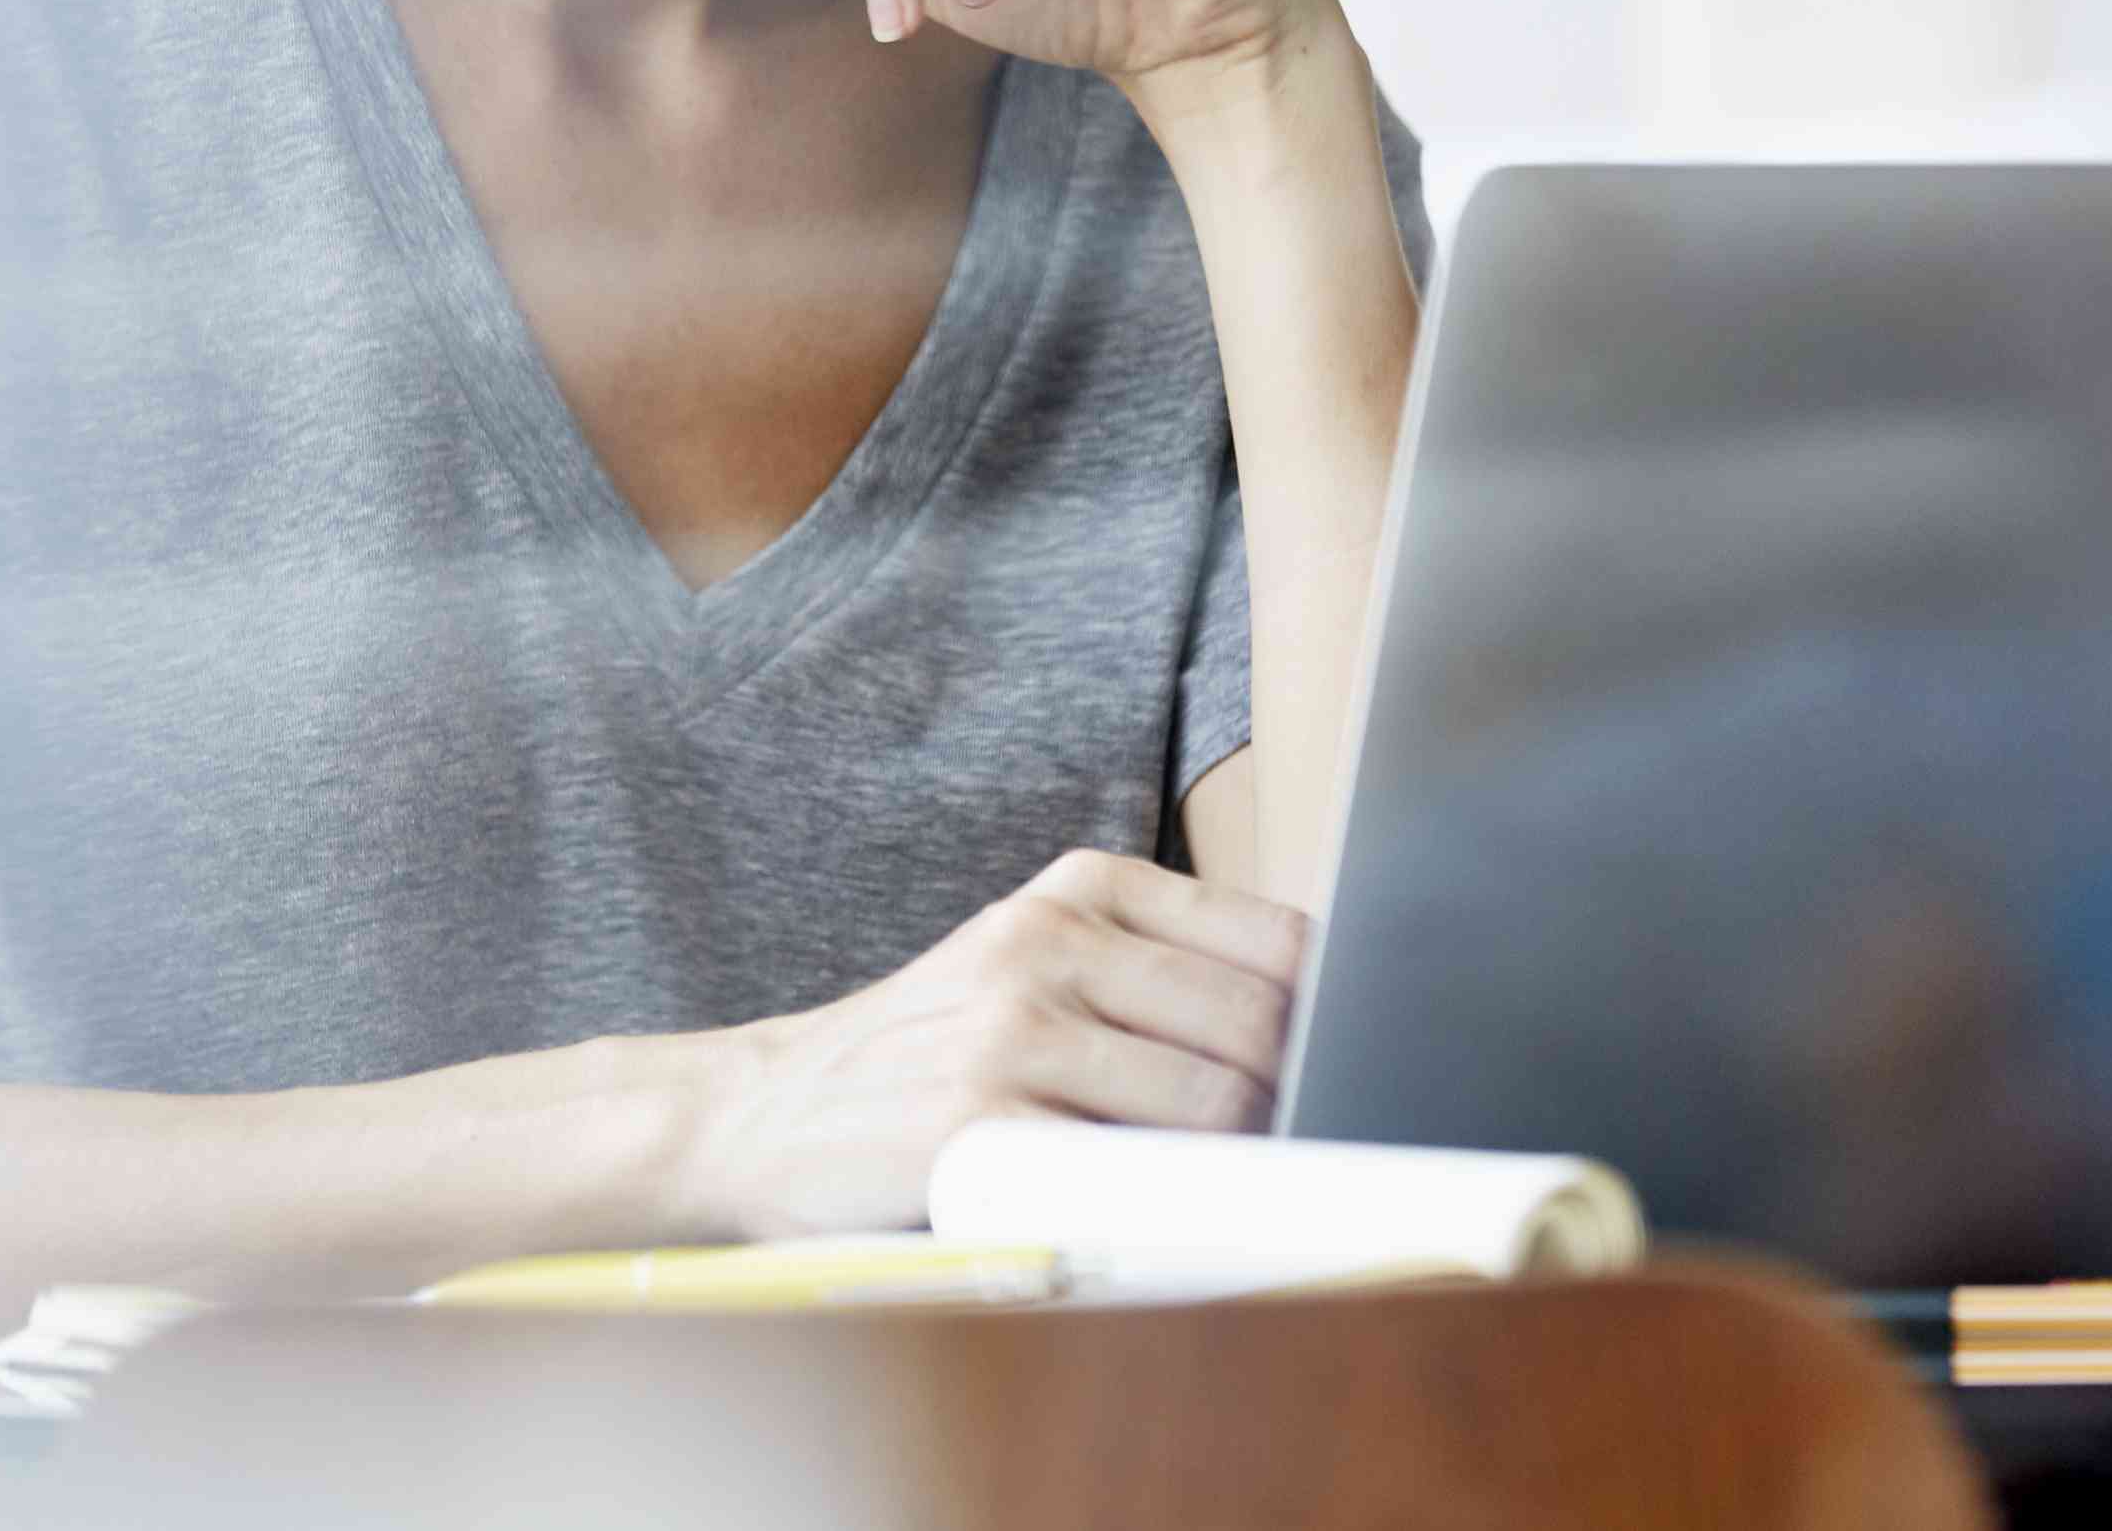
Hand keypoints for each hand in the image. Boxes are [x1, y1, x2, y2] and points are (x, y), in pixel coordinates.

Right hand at [674, 850, 1305, 1239]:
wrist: (761, 1112)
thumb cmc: (924, 1053)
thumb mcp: (1032, 964)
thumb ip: (1152, 976)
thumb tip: (1322, 1036)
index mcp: (1079, 889)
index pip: (1275, 938)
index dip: (1335, 1017)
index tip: (1351, 1070)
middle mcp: (1048, 940)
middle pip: (1258, 1023)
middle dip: (1303, 1101)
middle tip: (1305, 1154)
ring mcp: (1013, 1029)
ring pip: (1214, 1099)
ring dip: (1251, 1161)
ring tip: (1241, 1193)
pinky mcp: (982, 1124)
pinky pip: (1134, 1173)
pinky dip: (1181, 1207)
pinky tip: (1176, 1221)